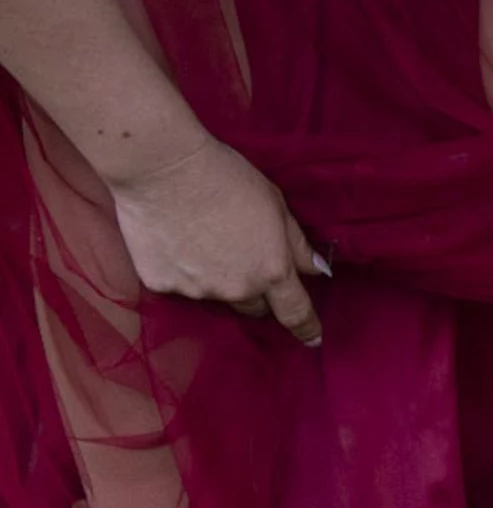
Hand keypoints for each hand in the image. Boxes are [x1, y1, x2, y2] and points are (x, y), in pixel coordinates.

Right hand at [108, 139, 325, 344]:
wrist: (163, 167)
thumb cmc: (227, 178)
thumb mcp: (276, 205)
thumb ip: (297, 244)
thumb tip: (316, 270)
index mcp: (272, 270)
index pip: (295, 312)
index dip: (307, 328)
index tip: (313, 340)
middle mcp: (237, 289)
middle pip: (254, 308)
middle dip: (257, 293)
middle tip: (243, 259)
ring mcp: (196, 290)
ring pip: (214, 295)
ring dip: (216, 278)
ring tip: (203, 239)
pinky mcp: (160, 284)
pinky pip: (178, 284)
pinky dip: (181, 269)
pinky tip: (174, 238)